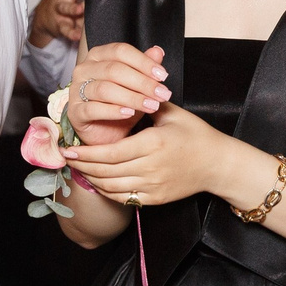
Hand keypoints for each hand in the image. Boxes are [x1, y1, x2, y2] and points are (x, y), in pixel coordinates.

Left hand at [62, 102, 236, 207]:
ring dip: (92, 178)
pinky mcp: (155, 198)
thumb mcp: (172, 113)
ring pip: (111, 187)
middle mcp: (150, 168)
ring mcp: (153, 186)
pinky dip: (107, 191)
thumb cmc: (196, 134)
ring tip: (80, 168)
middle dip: (83, 165)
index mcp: (153, 144)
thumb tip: (122, 87)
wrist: (218, 164)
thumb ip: (145, 102)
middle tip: (67, 158)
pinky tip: (99, 180)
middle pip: (105, 171)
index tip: (70, 148)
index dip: (86, 153)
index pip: (110, 153)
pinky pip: (124, 198)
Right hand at [67, 42, 168, 146]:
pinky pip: (93, 109)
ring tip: (151, 105)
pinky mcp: (75, 112)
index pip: (121, 51)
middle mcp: (84, 69)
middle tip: (162, 94)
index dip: (143, 62)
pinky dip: (114, 111)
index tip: (163, 76)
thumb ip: (146, 68)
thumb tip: (158, 51)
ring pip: (105, 89)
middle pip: (114, 70)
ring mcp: (76, 90)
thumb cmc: (121, 104)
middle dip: (142, 82)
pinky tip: (130, 113)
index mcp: (98, 56)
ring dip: (132, 97)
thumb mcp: (138, 86)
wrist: (106, 133)